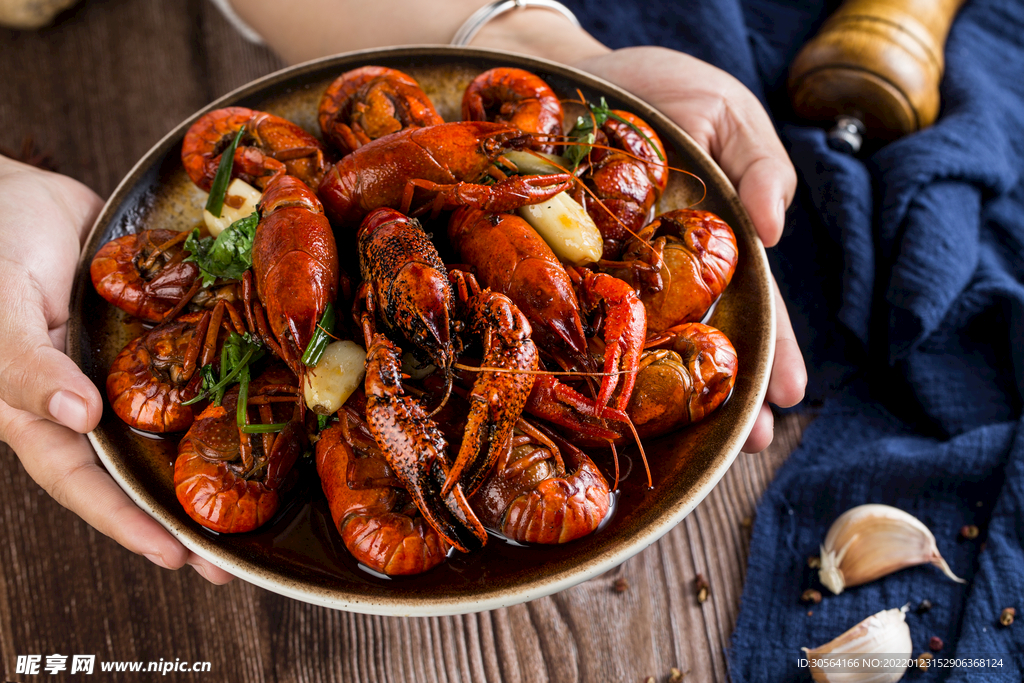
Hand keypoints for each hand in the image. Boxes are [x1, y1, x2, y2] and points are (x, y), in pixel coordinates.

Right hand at [0, 156, 233, 583]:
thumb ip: (27, 367)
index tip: (179, 558)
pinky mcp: (157, 332)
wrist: (17, 192)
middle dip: (183, 512)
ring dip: (211, 462)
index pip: (86, 481)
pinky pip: (193, 366)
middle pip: (138, 468)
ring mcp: (125, 368)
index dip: (129, 522)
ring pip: (172, 425)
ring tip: (263, 500)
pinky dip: (225, 388)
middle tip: (237, 555)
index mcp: (40, 408)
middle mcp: (89, 398)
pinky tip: (267, 408)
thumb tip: (80, 418)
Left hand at [574, 48, 806, 451]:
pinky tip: (596, 394)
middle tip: (749, 443)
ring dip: (664, 390)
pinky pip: (578, 313)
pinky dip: (590, 352)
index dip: (775, 349)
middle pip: (703, 335)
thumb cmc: (655, 90)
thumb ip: (759, 163)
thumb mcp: (724, 112)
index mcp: (710, 238)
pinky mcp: (560, 266)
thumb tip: (773, 227)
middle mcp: (662, 267)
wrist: (567, 72)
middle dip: (730, 389)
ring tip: (686, 438)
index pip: (755, 301)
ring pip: (642, 340)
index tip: (788, 397)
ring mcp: (612, 272)